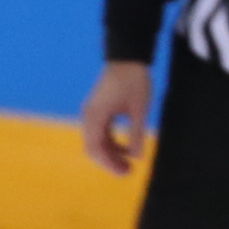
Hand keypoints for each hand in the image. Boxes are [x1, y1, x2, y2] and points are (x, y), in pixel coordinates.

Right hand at [80, 61, 155, 176]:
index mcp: (95, 115)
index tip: (125, 173)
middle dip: (109, 162)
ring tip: (129, 163)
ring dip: (111, 153)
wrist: (128, 55)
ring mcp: (92, 112)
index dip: (109, 164)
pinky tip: (126, 148)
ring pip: (97, 141)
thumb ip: (137, 133)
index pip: (96, 148)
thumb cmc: (134, 79)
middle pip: (93, 148)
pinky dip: (111, 142)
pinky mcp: (98, 109)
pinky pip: (101, 132)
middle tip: (128, 172)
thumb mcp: (139, 109)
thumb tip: (137, 157)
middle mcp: (89, 116)